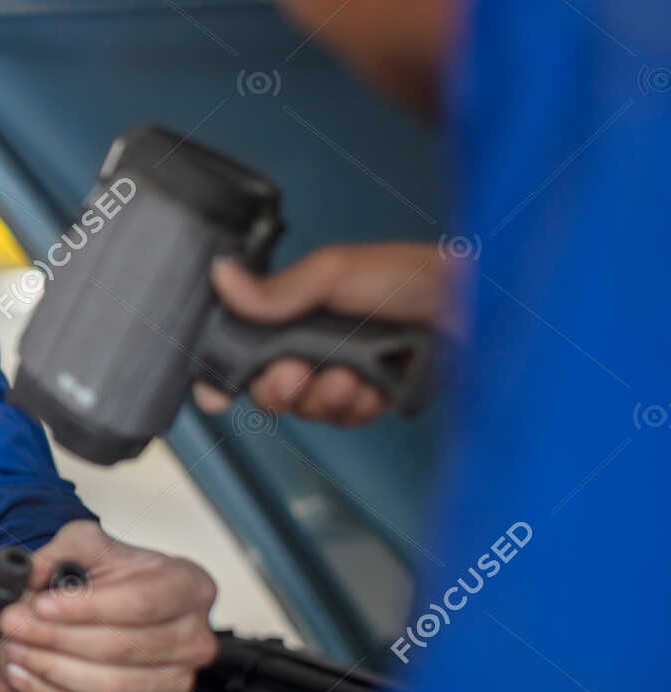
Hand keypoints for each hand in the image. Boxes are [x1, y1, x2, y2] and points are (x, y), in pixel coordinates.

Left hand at [0, 520, 217, 691]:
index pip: (139, 604)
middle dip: (55, 639)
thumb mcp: (88, 544)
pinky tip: (27, 678)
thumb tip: (29, 573)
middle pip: (120, 648)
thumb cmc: (114, 576)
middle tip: (13, 626)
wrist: (120, 605)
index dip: (85, 608)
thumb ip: (60, 552)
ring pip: (110, 687)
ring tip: (14, 651)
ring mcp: (178, 681)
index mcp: (189, 587)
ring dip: (51, 671)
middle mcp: (194, 638)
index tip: (40, 604)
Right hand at [193, 241, 454, 424]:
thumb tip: (224, 277)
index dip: (227, 374)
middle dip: (280, 389)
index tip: (217, 392)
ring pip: (307, 408)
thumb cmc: (412, 277)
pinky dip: (355, 407)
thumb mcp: (335, 273)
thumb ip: (278, 288)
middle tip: (296, 375)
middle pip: (269, 388)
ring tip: (348, 377)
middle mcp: (317, 343)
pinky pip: (345, 419)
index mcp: (298, 310)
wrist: (475, 308)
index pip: (246, 348)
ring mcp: (344, 372)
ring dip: (324, 398)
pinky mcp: (373, 397)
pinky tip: (371, 388)